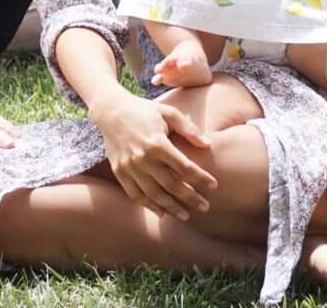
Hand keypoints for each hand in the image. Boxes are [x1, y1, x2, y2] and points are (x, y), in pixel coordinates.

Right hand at [90, 89, 216, 220]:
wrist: (112, 111)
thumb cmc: (144, 110)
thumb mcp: (168, 112)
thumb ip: (188, 129)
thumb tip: (208, 145)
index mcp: (158, 143)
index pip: (184, 167)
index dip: (200, 178)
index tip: (214, 185)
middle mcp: (143, 159)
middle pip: (171, 185)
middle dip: (190, 198)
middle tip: (205, 207)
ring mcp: (130, 168)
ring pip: (154, 195)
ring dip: (172, 207)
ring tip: (186, 215)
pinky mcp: (120, 172)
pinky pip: (136, 195)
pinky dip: (149, 206)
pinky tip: (162, 212)